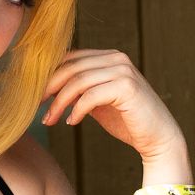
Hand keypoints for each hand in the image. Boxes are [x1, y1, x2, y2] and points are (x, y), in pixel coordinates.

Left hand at [40, 49, 182, 162]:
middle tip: (37, 109)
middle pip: (71, 67)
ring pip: (78, 81)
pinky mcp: (126, 87)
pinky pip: (90, 96)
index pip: (71, 58)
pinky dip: (77, 110)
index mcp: (109, 57)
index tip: (36, 97)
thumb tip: (47, 88)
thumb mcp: (98, 101)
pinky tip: (71, 122)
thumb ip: (80, 90)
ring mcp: (123, 70)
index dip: (49, 76)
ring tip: (50, 120)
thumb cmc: (127, 120)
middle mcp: (117, 58)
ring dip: (59, 103)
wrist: (157, 138)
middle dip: (49, 89)